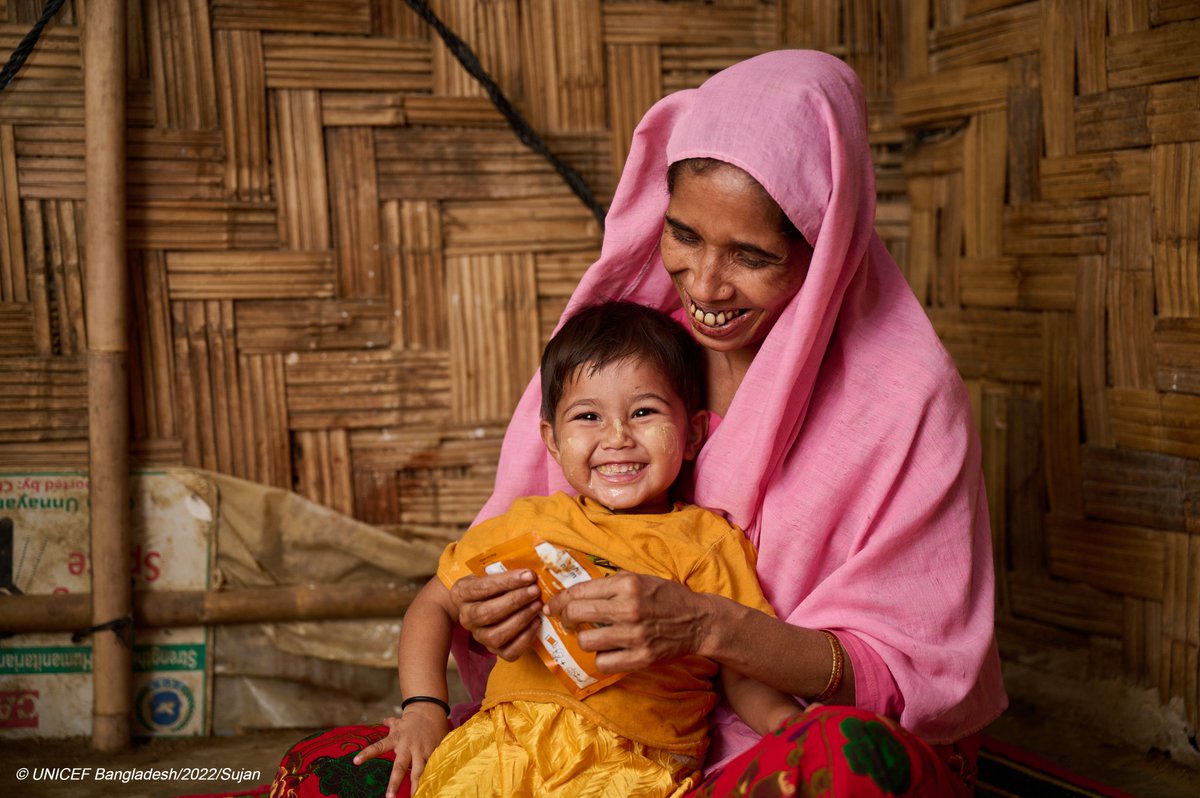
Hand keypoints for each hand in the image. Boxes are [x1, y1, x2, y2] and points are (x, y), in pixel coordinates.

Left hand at [353, 708, 448, 797]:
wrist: (431, 710)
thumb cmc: (412, 720)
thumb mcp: (399, 722)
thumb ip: (391, 724)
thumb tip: (384, 721)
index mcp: (396, 738)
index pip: (379, 746)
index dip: (367, 753)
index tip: (356, 761)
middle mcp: (407, 746)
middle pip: (400, 766)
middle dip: (395, 783)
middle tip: (390, 797)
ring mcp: (421, 750)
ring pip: (418, 770)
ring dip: (416, 785)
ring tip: (415, 796)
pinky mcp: (433, 752)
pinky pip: (432, 767)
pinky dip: (431, 777)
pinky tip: (432, 787)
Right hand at [450, 570, 542, 660]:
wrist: (480, 605)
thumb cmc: (490, 586)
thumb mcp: (489, 573)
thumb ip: (504, 571)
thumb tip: (529, 572)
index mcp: (462, 594)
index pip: (482, 588)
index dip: (507, 582)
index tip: (529, 575)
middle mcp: (466, 618)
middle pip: (488, 613)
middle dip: (515, 601)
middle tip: (535, 591)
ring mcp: (479, 636)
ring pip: (497, 635)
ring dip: (521, 619)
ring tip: (537, 605)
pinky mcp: (493, 651)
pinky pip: (509, 652)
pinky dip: (525, 639)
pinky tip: (536, 623)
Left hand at [547, 572, 714, 671]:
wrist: (699, 621)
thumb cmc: (666, 597)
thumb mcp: (640, 579)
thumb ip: (611, 584)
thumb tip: (576, 592)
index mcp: (627, 584)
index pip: (579, 591)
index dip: (559, 600)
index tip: (551, 606)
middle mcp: (628, 608)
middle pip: (577, 614)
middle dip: (566, 618)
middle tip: (567, 621)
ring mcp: (635, 635)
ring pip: (586, 641)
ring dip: (584, 640)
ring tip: (592, 637)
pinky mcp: (641, 657)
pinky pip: (604, 663)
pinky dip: (601, 658)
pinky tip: (608, 651)